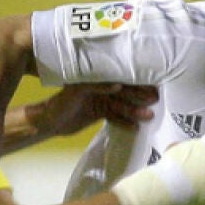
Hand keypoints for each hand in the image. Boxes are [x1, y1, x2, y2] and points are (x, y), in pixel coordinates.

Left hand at [32, 83, 157, 138]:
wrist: (49, 122)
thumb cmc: (60, 103)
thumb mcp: (76, 92)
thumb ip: (96, 86)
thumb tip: (117, 84)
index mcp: (95, 78)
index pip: (118, 77)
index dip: (133, 80)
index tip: (148, 83)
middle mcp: (100, 88)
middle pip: (123, 91)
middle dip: (139, 95)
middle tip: (155, 99)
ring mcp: (101, 100)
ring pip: (122, 105)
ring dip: (135, 110)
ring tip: (149, 116)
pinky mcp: (99, 112)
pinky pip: (115, 117)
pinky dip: (124, 122)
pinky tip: (136, 127)